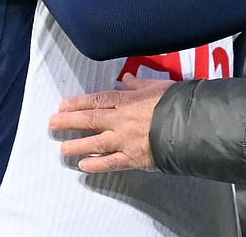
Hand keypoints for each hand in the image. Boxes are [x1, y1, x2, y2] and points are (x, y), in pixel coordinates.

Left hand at [48, 74, 174, 172]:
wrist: (192, 124)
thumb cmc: (178, 102)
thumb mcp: (160, 86)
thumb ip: (140, 84)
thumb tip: (126, 79)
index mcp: (128, 100)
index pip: (98, 100)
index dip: (78, 103)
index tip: (63, 105)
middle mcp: (122, 120)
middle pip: (91, 119)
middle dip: (69, 121)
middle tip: (52, 123)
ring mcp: (126, 140)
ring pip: (96, 143)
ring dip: (77, 145)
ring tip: (62, 149)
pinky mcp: (134, 158)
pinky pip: (111, 162)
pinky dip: (96, 165)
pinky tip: (83, 166)